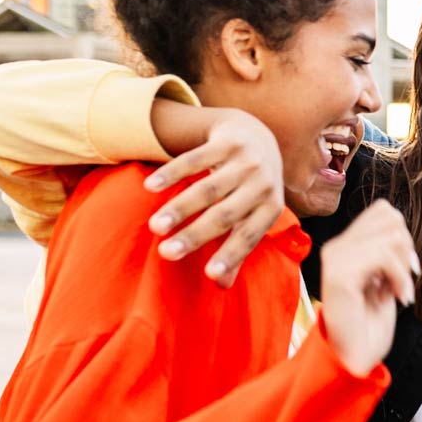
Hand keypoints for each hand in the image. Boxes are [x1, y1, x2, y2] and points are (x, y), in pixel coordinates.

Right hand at [144, 102, 284, 286]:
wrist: (257, 135)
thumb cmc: (250, 188)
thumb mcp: (252, 215)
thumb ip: (237, 247)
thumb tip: (221, 286)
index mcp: (271, 209)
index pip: (249, 236)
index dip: (231, 256)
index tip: (209, 275)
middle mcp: (263, 185)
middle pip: (225, 215)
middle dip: (195, 236)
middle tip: (165, 253)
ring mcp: (247, 161)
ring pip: (208, 189)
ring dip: (179, 208)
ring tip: (154, 227)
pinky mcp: (228, 141)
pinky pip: (195, 158)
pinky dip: (172, 173)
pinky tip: (150, 187)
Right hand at [317, 200, 417, 375]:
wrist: (353, 360)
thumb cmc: (368, 327)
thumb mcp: (383, 282)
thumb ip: (387, 255)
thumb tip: (401, 233)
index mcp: (345, 246)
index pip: (383, 211)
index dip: (403, 234)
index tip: (407, 267)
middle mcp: (336, 247)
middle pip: (389, 217)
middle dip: (407, 247)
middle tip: (406, 279)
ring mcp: (335, 259)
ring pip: (390, 235)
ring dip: (405, 267)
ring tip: (402, 292)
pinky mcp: (340, 275)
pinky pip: (384, 256)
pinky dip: (401, 277)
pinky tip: (401, 298)